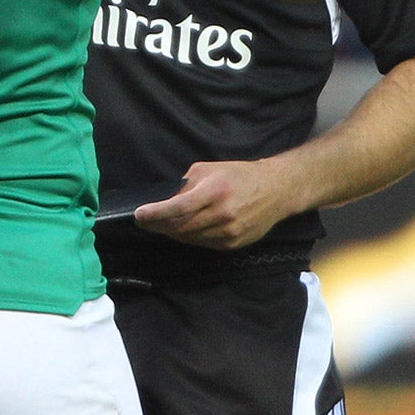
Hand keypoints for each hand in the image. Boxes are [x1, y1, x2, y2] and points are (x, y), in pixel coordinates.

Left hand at [133, 159, 297, 248]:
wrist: (276, 190)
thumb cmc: (239, 175)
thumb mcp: (209, 170)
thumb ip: (185, 185)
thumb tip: (164, 200)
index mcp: (214, 191)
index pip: (178, 208)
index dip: (155, 214)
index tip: (139, 215)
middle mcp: (222, 214)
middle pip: (180, 227)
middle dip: (158, 225)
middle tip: (144, 221)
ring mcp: (229, 232)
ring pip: (190, 238)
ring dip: (172, 233)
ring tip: (163, 224)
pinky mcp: (233, 244)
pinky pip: (203, 244)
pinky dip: (190, 237)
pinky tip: (185, 229)